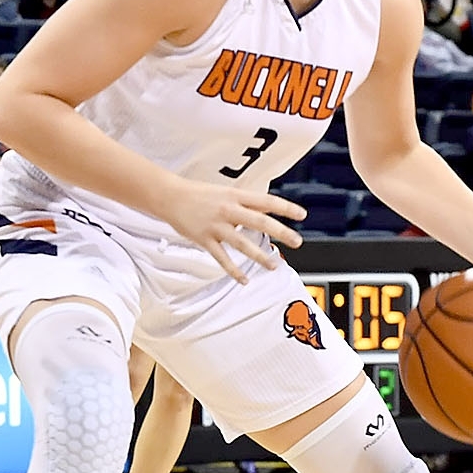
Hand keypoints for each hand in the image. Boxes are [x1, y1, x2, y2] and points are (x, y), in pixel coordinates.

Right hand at [159, 178, 304, 281]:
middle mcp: (228, 210)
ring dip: (260, 256)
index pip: (266, 201)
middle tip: (297, 241)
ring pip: (242, 243)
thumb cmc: (199, 194)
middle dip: (281, 232)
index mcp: (235, 195)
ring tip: (272, 265)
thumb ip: (245, 204)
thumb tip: (266, 212)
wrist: (170, 196)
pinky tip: (243, 279)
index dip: (285, 208)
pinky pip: (222, 258)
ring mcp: (216, 225)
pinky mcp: (204, 239)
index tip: (302, 215)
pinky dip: (233, 271)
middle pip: (259, 222)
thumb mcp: (226, 193)